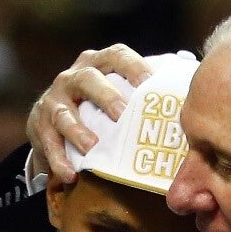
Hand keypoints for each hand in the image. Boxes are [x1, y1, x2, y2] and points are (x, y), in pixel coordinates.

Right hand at [27, 44, 152, 182]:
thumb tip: (192, 87)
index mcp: (98, 64)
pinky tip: (71, 175)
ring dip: (77, 130)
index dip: (133, 66)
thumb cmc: (100, 107)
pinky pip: (47, 143)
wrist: (53, 122)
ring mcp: (54, 100)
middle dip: (104, 95)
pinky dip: (58, 159)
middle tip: (121, 113)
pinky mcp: (38, 125)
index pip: (116, 57)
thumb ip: (147, 91)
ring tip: (92, 147)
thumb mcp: (119, 93)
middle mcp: (73, 77)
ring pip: (63, 113)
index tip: (150, 81)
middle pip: (87, 80)